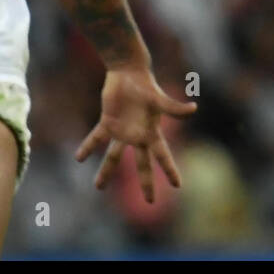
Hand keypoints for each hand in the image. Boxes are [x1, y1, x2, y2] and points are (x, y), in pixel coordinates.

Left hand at [75, 62, 196, 202]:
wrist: (129, 71)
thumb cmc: (146, 85)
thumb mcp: (159, 99)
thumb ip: (174, 108)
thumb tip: (194, 108)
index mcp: (151, 132)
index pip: (163, 156)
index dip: (170, 170)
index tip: (178, 186)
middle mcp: (138, 135)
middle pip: (143, 164)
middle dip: (146, 183)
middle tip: (150, 202)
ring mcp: (122, 131)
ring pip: (114, 156)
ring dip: (106, 171)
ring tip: (98, 187)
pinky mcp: (107, 122)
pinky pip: (96, 138)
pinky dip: (88, 147)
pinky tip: (79, 158)